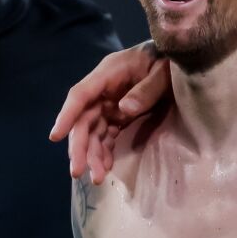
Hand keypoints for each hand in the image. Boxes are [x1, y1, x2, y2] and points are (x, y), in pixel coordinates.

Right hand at [50, 43, 169, 182]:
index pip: (81, 95)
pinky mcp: (119, 114)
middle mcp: (103, 90)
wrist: (181, 60)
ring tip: (97, 178)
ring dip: (92, 154)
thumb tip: (123, 110)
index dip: (67, 115)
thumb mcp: (164, 72)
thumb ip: (146, 90)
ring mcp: (110, 103)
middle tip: (78, 171)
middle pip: (83, 119)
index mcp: (109, 72)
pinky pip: (107, 135)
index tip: (55, 136)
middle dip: (80, 146)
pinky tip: (105, 167)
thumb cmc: (169, 60)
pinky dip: (105, 151)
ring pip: (93, 131)